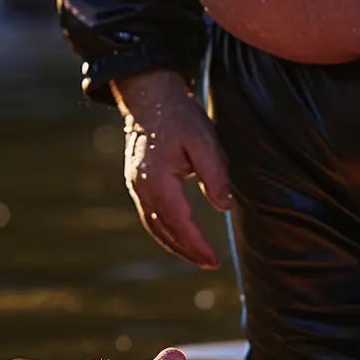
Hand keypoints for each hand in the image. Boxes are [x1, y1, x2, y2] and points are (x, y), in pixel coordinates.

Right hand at [113, 68, 233, 269]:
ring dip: (174, 244)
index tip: (214, 259)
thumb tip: (224, 207)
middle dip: (186, 251)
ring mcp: (135, 185)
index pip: (179, 223)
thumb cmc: (179, 116)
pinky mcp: (137, 181)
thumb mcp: (205, 141)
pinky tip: (179, 235)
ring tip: (196, 256)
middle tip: (210, 263)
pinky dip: (164, 231)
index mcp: (157, 180)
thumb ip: (215, 175)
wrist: (150, 96)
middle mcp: (141, 188)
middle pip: (163, 231)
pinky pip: (150, 215)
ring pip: (154, 226)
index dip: (197, 245)